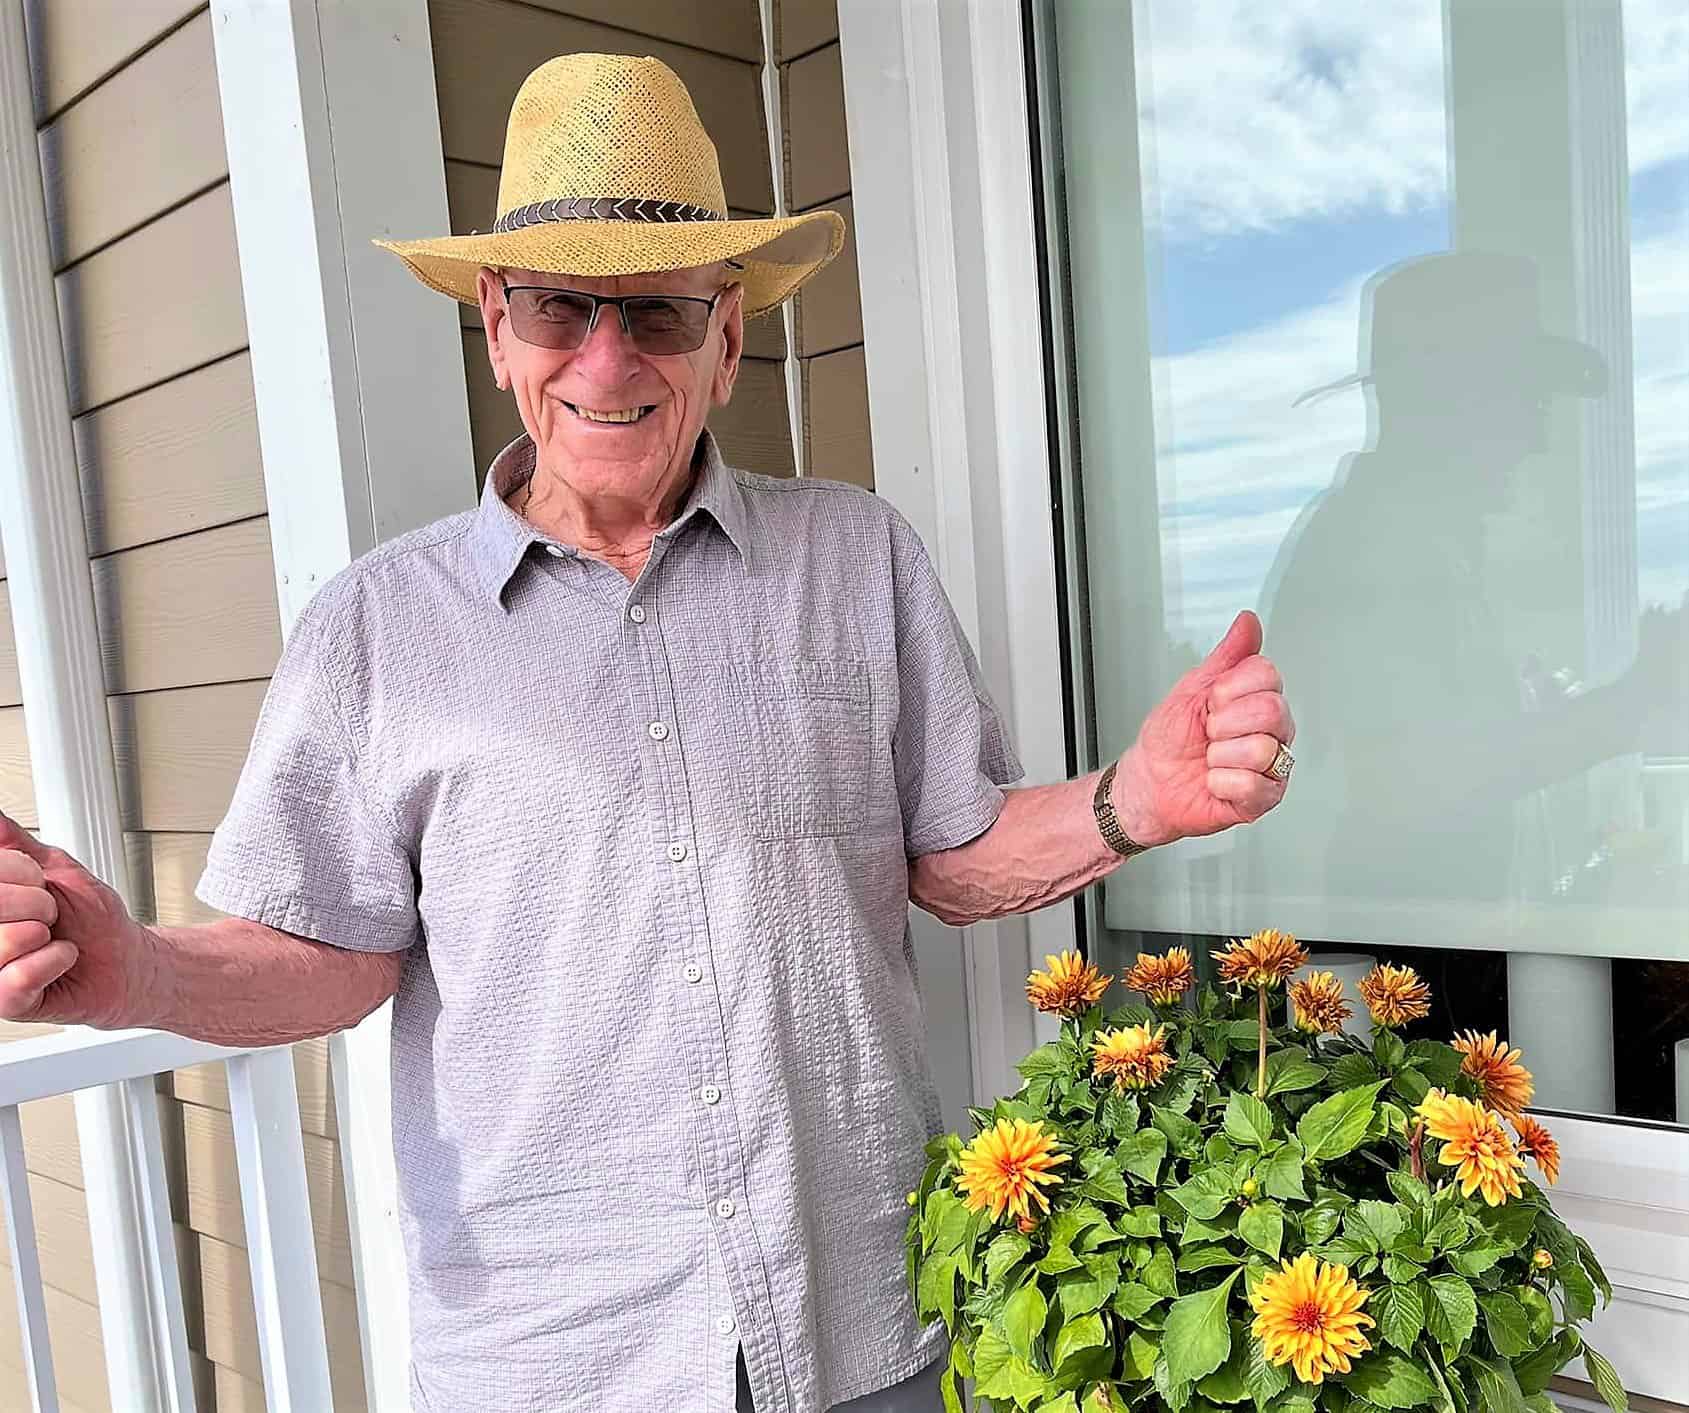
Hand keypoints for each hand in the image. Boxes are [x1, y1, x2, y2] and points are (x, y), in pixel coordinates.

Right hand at [0, 810, 153, 1026]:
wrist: (126, 960)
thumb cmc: (92, 918)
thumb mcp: (55, 868)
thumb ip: (15, 844)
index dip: (22, 874)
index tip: (39, 883)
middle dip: (38, 902)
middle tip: (52, 914)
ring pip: (3, 941)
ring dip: (45, 933)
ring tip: (54, 938)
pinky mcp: (7, 1002)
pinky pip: (18, 978)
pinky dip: (54, 961)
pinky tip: (61, 959)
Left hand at [1111, 611, 1293, 845]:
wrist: (1149, 783)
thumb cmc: (1169, 739)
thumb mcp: (1192, 689)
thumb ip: (1226, 655)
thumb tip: (1248, 622)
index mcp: (1257, 698)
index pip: (1266, 675)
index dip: (1229, 688)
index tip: (1211, 701)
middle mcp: (1272, 729)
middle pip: (1272, 710)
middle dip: (1225, 722)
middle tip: (1210, 732)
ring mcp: (1272, 763)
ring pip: (1262, 749)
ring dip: (1220, 755)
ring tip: (1211, 758)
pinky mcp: (1264, 796)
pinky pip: (1255, 785)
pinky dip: (1222, 783)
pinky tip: (1215, 781)